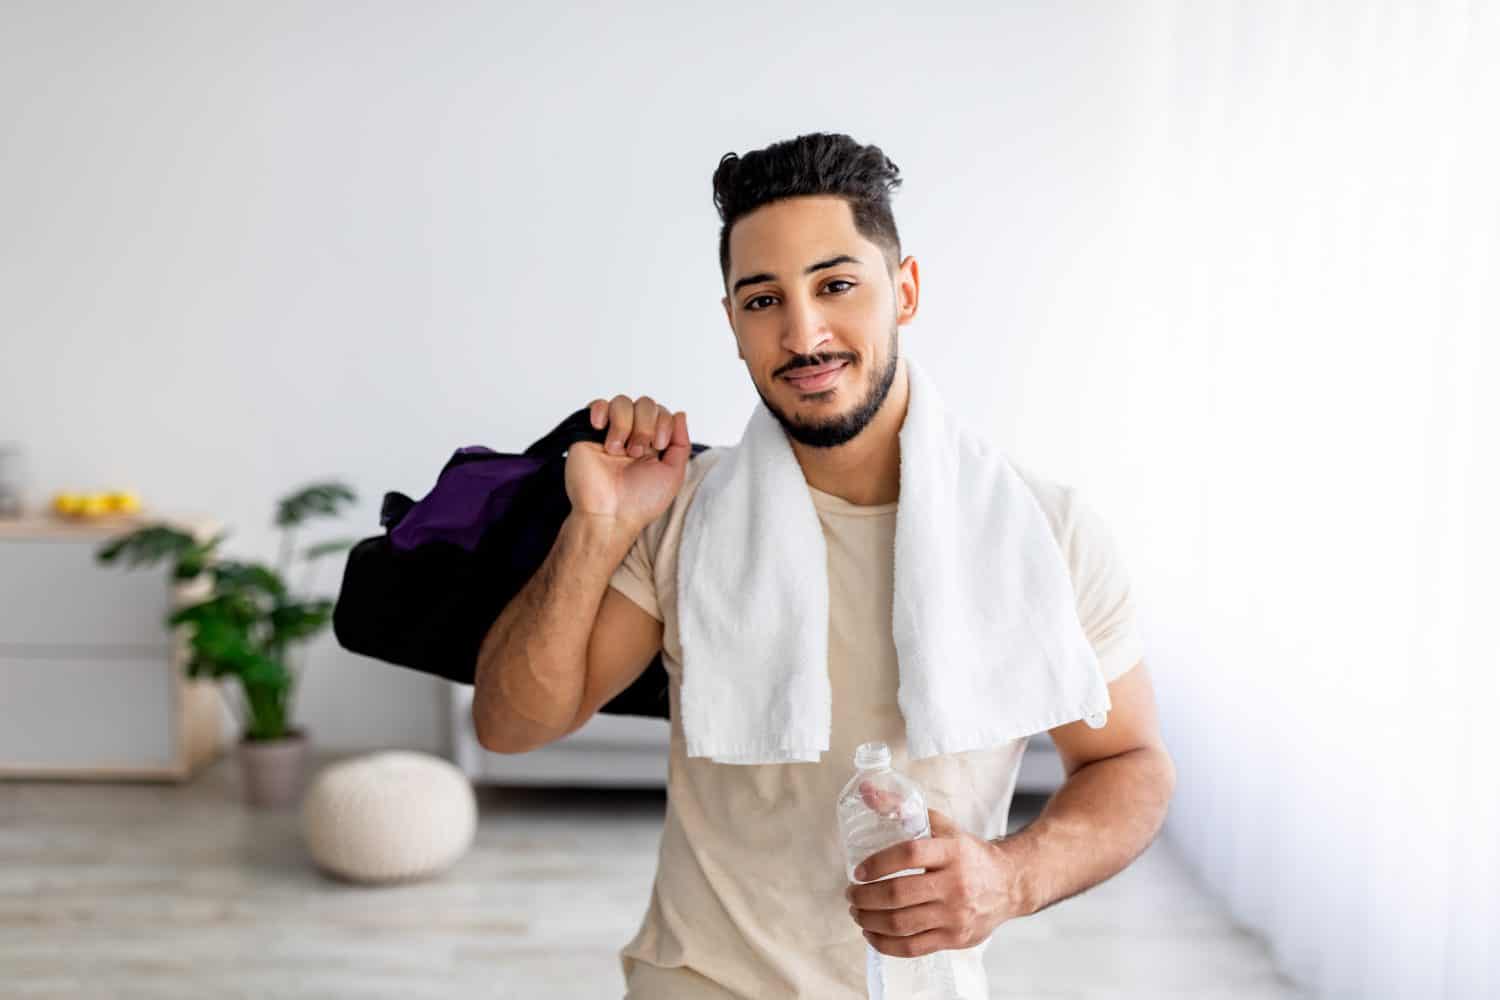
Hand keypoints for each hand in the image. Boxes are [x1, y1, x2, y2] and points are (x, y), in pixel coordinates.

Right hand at [565, 394, 690, 532]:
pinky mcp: (587, 433)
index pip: (662, 413)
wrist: (609, 514)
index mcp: (652, 443)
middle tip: (636, 452)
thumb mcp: (673, 474)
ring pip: (622, 402)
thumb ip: (681, 443)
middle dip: (645, 425)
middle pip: (645, 404)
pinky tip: (600, 428)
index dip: (663, 423)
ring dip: (624, 424)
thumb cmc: (640, 502)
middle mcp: (632, 435)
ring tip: (618, 450)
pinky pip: (596, 405)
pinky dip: (600, 410)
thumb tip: (680, 414)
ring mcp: (610, 433)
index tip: (658, 447)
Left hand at [844, 807, 1025, 958]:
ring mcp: (956, 915)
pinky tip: (872, 933)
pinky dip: (885, 944)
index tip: (857, 871)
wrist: (1009, 883)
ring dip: (869, 920)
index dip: (878, 863)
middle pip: (899, 894)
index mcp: (952, 851)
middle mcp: (956, 884)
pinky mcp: (955, 938)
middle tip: (850, 895)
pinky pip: (912, 947)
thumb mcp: (942, 826)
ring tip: (857, 913)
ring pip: (902, 923)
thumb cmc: (969, 854)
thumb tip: (866, 790)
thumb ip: (903, 808)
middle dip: (865, 897)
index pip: (909, 854)